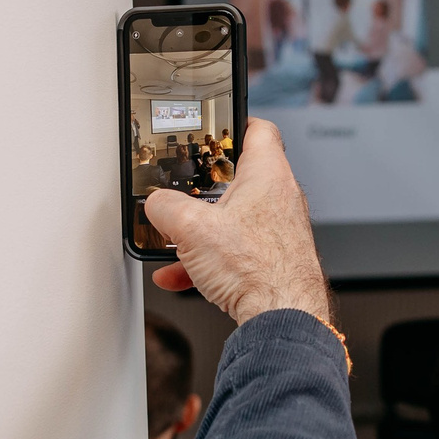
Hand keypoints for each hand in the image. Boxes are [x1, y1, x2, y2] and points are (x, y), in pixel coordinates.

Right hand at [144, 119, 330, 327]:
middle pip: (240, 177)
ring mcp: (280, 231)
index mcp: (268, 174)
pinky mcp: (275, 260)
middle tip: (185, 190)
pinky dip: (211, 259)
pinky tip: (184, 275)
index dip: (235, 120)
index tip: (217, 124)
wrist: (283, 317)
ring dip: (204, 230)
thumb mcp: (192, 229)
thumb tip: (155, 203)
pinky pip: (237, 251)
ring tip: (179, 241)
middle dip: (207, 188)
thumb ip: (166, 208)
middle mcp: (281, 198)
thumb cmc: (258, 270)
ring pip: (235, 219)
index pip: (258, 129)